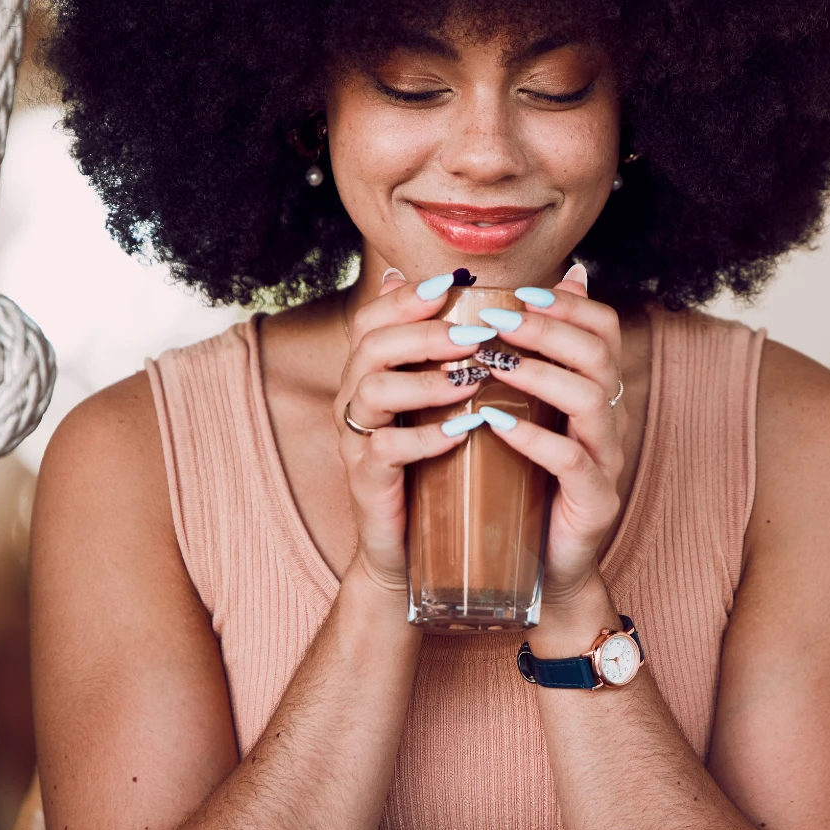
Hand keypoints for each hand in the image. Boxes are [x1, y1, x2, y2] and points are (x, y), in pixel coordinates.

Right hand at [335, 272, 489, 593]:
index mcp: (370, 372)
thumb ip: (451, 348)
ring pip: (372, 393)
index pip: (374, 318)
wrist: (411, 546)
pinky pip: (385, 451)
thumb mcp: (442, 401)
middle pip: (370, 346)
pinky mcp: (367, 481)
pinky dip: (425, 437)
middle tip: (474, 334)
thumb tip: (471, 284)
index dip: (407, 296)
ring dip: (425, 381)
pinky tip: (462, 431)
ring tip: (472, 380)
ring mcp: (356, 439)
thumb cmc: (433, 463)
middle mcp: (355, 398)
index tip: (452, 283)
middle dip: (423, 332)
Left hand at [473, 270, 625, 602]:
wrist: (537, 570)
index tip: (520, 292)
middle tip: (495, 319)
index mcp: (595, 393)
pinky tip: (494, 422)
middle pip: (597, 354)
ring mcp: (606, 462)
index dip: (568, 305)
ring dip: (538, 373)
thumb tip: (514, 309)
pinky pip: (572, 462)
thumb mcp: (521, 414)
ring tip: (491, 362)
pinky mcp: (593, 503)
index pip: (604, 329)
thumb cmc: (522, 483)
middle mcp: (608, 421)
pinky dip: (533, 437)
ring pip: (589, 399)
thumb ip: (520, 362)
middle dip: (545, 329)